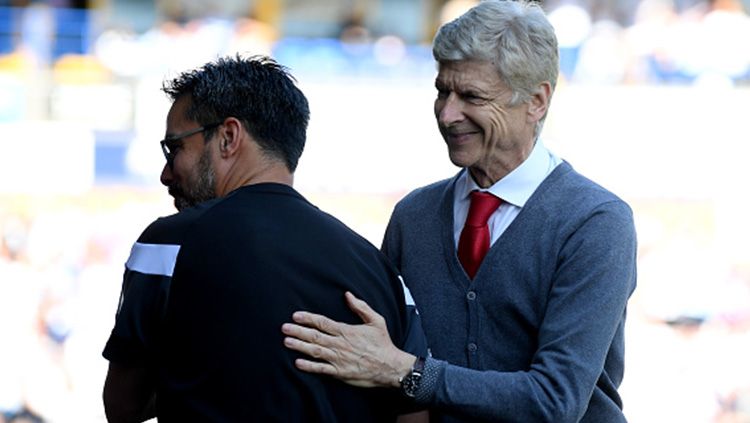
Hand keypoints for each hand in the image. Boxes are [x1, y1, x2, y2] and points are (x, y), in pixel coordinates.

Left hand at [281, 291, 415, 387]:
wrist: (390, 367)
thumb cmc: (383, 343)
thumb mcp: (376, 320)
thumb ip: (361, 307)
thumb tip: (348, 295)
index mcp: (346, 331)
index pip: (322, 322)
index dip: (308, 318)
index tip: (295, 315)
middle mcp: (340, 344)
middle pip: (314, 336)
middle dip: (298, 331)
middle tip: (284, 328)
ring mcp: (339, 359)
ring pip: (315, 351)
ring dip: (299, 346)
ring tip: (286, 342)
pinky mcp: (340, 373)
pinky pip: (321, 369)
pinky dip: (309, 366)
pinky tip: (298, 363)